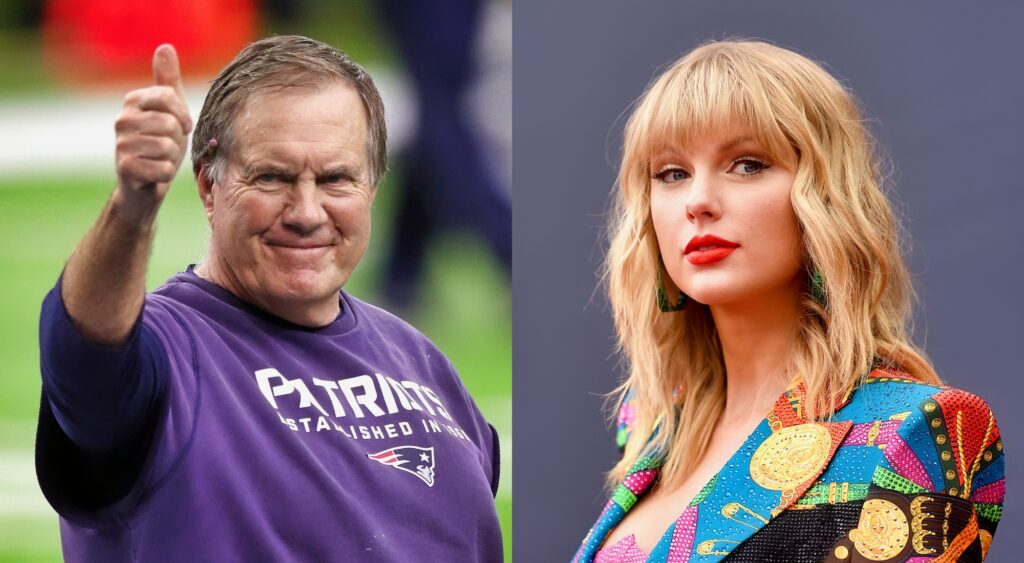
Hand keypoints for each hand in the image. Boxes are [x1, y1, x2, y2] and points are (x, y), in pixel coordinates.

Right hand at [114, 44, 192, 200]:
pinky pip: (163, 168)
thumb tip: (165, 47)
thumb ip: (168, 80)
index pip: (169, 96)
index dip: (183, 115)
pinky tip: (155, 173)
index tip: (182, 125)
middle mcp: (122, 119)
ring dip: (172, 158)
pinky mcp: (125, 168)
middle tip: (167, 146)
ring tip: (160, 159)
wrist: (145, 183)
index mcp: (133, 101)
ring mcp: (121, 144)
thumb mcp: (170, 109)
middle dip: (177, 140)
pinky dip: (165, 174)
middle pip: (170, 124)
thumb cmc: (161, 142)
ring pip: (168, 148)